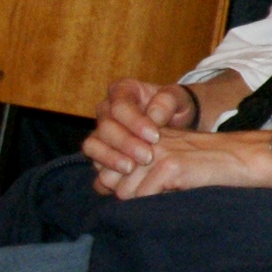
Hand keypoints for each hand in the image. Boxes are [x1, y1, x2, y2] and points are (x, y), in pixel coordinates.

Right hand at [84, 79, 199, 182]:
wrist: (176, 122)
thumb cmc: (176, 106)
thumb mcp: (179, 98)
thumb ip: (168, 101)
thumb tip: (153, 115)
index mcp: (123, 90)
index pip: (120, 106)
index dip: (135, 122)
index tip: (155, 137)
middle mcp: (106, 110)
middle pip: (105, 127)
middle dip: (125, 144)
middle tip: (147, 157)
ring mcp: (100, 131)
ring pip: (93, 145)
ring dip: (110, 158)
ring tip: (131, 169)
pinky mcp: (100, 151)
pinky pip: (94, 161)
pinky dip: (104, 171)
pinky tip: (119, 180)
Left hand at [99, 132, 271, 199]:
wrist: (248, 158)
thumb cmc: (213, 165)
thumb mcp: (174, 159)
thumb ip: (144, 169)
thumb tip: (114, 191)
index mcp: (145, 137)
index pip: (106, 167)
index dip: (117, 185)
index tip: (140, 193)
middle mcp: (146, 141)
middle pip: (109, 181)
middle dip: (126, 194)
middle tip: (154, 197)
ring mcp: (157, 153)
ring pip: (124, 192)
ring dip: (142, 202)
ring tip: (169, 196)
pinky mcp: (170, 166)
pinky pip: (143, 198)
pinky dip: (156, 206)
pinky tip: (178, 197)